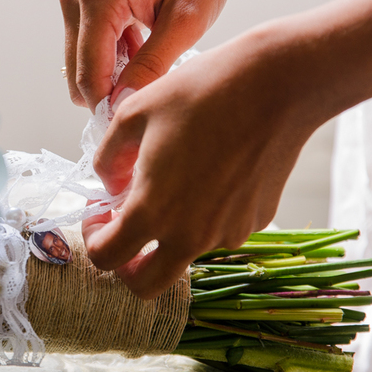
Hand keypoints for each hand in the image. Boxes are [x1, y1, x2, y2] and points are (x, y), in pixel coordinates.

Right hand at [58, 0, 239, 109]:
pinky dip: (113, 61)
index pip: (90, 75)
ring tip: (154, 62)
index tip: (142, 122)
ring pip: (81, 67)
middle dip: (111, 94)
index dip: (112, 108)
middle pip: (79, 75)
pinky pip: (87, 51)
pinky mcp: (79, 2)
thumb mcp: (187, 23)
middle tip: (155, 95)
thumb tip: (121, 107)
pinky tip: (143, 50)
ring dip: (114, 76)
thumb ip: (152, 66)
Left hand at [82, 23, 325, 298]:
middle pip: (147, 285)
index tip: (100, 213)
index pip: (106, 258)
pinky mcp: (256, 221)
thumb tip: (108, 184)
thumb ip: (109, 157)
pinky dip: (206, 212)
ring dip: (171, 230)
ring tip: (177, 178)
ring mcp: (228, 233)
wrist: (278, 85)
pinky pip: (219, 229)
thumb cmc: (201, 92)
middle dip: (128, 266)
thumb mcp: (134, 112)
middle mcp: (190, 235)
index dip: (93, 238)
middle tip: (127, 230)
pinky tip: (213, 169)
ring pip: (186, 251)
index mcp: (152, 211)